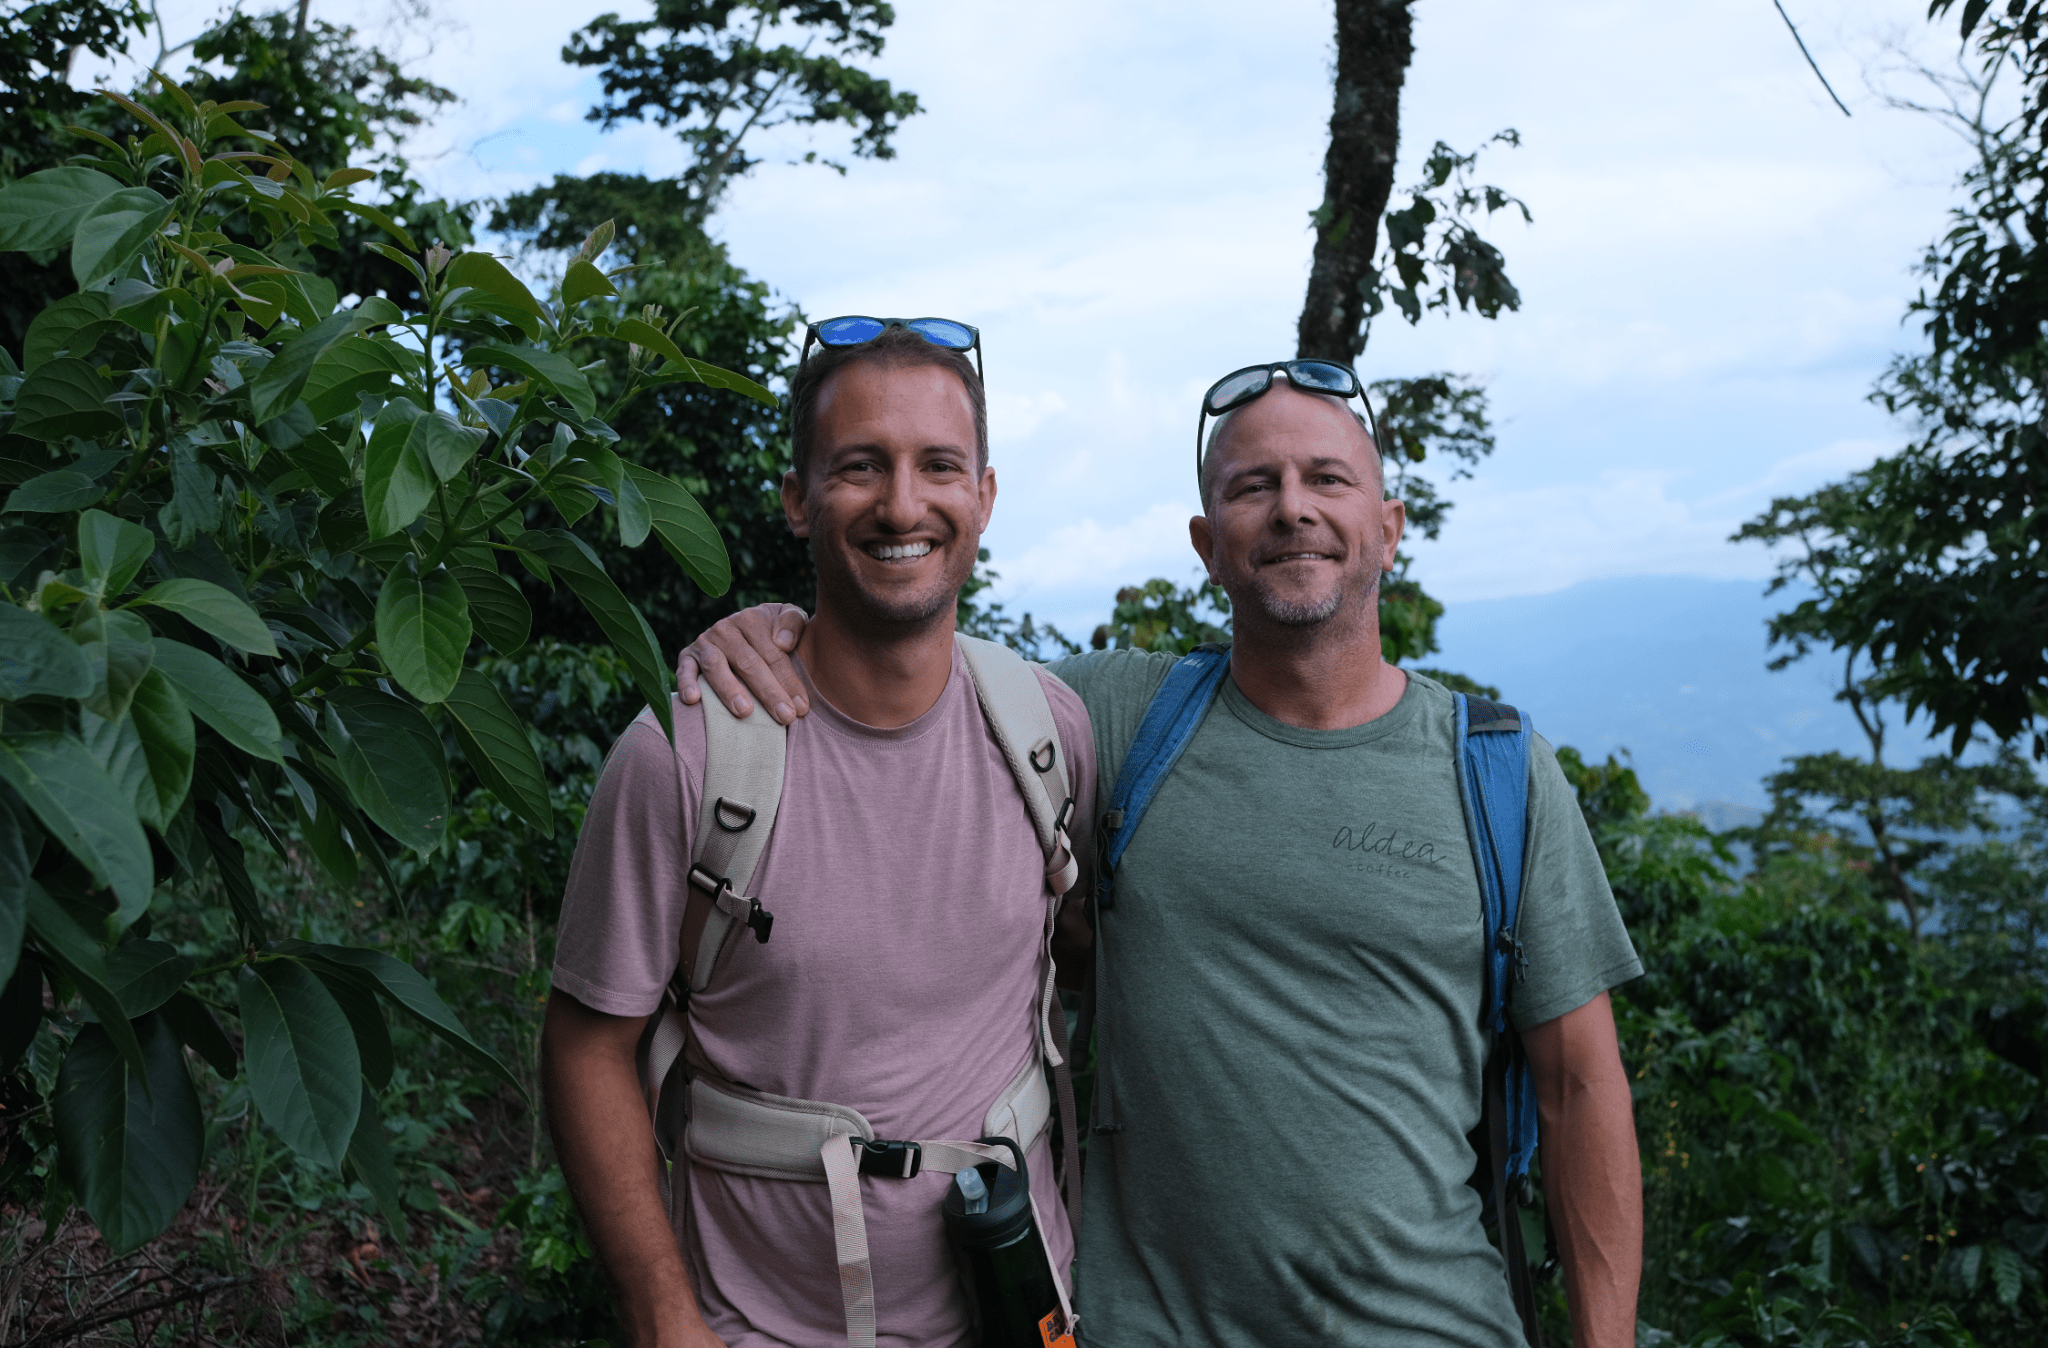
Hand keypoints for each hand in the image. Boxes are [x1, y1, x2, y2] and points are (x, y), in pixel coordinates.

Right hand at [675, 603, 810, 722]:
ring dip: (730, 690)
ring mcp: (705, 642)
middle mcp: (725, 628)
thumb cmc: (776, 632)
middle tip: (784, 717)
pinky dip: (686, 683)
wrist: (745, 629)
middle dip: (768, 692)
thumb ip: (793, 623)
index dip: (789, 681)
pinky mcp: (687, 656)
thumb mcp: (791, 618)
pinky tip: (693, 699)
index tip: (801, 708)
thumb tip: (783, 642)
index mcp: (752, 619)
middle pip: (748, 663)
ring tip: (745, 712)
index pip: (773, 654)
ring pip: (716, 666)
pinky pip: (684, 669)